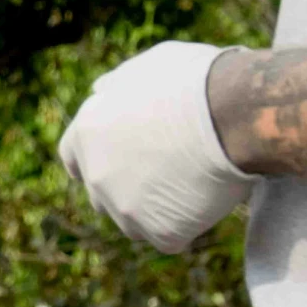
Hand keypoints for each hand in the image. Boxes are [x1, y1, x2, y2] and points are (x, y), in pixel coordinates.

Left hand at [58, 39, 252, 252]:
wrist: (233, 111)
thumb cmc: (197, 81)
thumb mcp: (147, 68)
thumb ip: (118, 87)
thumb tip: (100, 91)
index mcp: (86, 133)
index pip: (74, 157)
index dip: (96, 159)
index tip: (120, 161)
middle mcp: (96, 174)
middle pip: (103, 195)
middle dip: (127, 190)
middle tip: (168, 176)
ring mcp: (124, 207)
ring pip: (134, 223)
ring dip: (157, 211)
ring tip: (194, 186)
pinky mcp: (159, 231)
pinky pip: (170, 237)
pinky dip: (187, 225)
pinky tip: (209, 202)